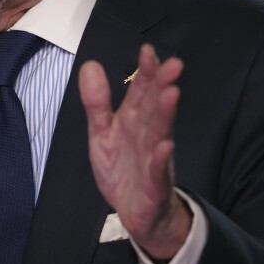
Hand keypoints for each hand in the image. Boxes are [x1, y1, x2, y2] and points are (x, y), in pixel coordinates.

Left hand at [79, 43, 190, 259]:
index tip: (147, 51)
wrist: (137, 212)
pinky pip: (158, 170)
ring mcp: (154, 158)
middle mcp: (147, 134)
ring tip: (171, 94)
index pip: (141, 91)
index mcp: (133, 120)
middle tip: (173, 65)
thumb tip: (90, 65)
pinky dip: (161, 158)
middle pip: (155, 106)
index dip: (145, 71)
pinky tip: (165, 145)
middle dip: (163, 85)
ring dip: (166, 114)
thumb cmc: (122, 169)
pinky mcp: (155, 184)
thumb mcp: (101, 133)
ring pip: (161, 133)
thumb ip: (97, 102)